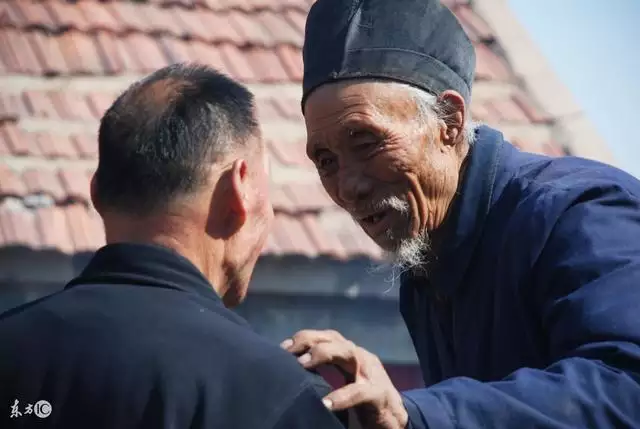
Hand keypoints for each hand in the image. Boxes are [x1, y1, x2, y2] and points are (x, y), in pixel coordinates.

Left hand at [281, 329, 407, 428]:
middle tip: (288, 352)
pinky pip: (360, 391)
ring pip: (349, 352)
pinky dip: (342, 396)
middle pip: (335, 338)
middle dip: (311, 340)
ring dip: (324, 354)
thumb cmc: (362, 403)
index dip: (304, 338)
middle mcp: (360, 357)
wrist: (395, 421)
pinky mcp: (379, 394)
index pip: (326, 337)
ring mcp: (371, 373)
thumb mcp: (342, 383)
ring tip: (303, 364)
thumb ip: (324, 375)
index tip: (282, 347)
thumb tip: (289, 372)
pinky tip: (326, 404)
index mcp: (350, 355)